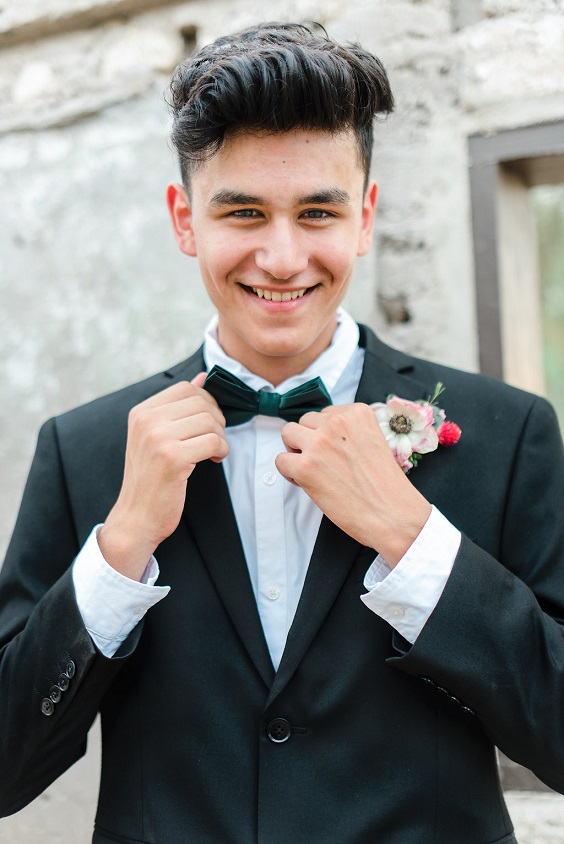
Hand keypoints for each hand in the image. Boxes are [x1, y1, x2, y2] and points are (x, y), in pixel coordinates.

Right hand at [99, 374, 227, 579]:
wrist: (137, 517)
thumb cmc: (152, 479)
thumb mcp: (158, 437)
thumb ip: (178, 408)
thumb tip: (201, 377)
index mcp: (141, 412)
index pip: (186, 388)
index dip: (206, 403)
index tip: (207, 424)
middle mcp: (146, 420)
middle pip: (201, 402)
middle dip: (216, 421)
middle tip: (213, 440)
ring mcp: (157, 438)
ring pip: (210, 420)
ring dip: (220, 437)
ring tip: (212, 451)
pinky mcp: (172, 457)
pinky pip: (213, 441)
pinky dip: (221, 450)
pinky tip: (213, 459)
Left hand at [276, 403, 430, 566]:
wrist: (393, 514)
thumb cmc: (385, 486)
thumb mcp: (373, 442)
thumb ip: (349, 432)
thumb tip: (322, 434)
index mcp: (357, 413)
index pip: (325, 414)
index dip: (325, 434)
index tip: (335, 452)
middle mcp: (337, 422)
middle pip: (305, 421)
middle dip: (309, 440)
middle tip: (322, 463)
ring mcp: (319, 443)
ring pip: (288, 434)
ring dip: (296, 451)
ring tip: (312, 470)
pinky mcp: (305, 467)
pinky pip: (281, 460)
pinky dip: (289, 473)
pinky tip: (306, 483)